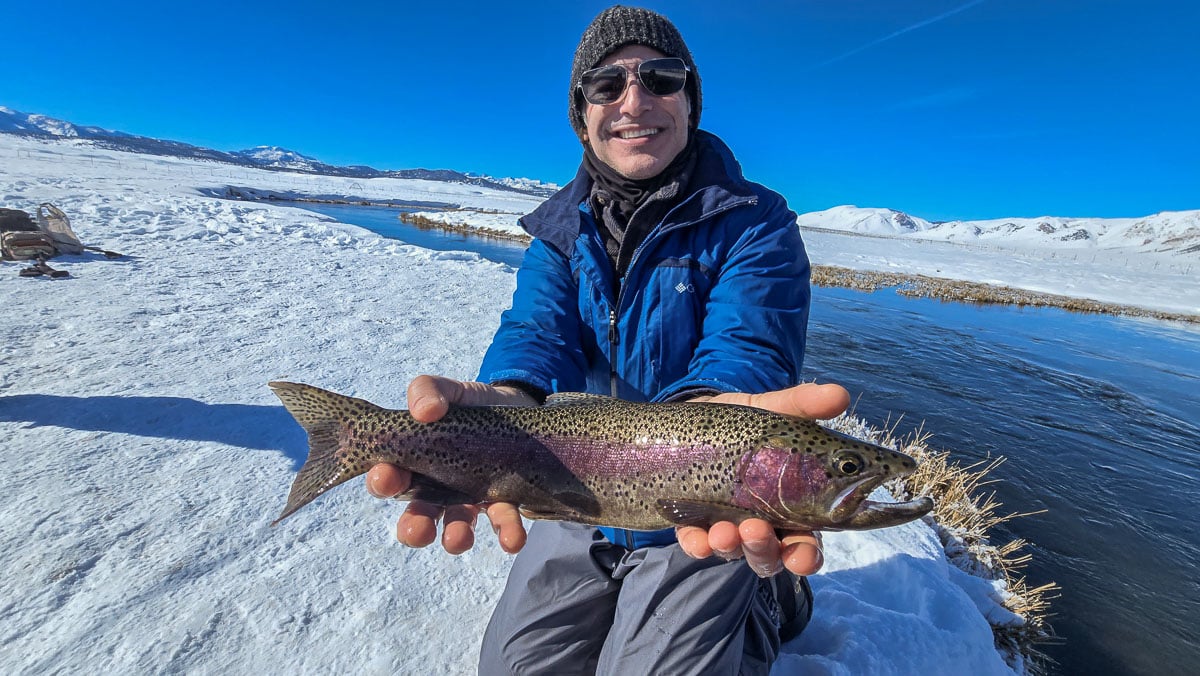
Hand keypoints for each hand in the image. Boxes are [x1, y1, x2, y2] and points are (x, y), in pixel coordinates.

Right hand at [365, 374, 535, 554]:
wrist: (518, 404)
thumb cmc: (471, 404)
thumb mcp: (449, 390)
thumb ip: (428, 389)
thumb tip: (424, 411)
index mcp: (416, 461)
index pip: (390, 477)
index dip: (383, 481)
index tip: (386, 479)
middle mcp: (438, 488)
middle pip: (418, 515)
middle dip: (414, 526)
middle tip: (417, 528)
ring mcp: (471, 498)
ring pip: (456, 526)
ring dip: (454, 537)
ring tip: (458, 539)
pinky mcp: (503, 503)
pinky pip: (503, 523)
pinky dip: (507, 533)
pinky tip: (512, 540)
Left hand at [675, 382, 850, 576]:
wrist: (697, 416)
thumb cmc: (747, 422)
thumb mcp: (773, 410)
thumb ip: (803, 405)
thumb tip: (840, 394)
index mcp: (791, 506)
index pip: (806, 542)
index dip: (807, 555)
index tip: (804, 556)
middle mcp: (763, 524)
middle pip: (771, 555)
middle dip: (766, 552)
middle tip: (758, 532)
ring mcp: (728, 525)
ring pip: (736, 552)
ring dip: (733, 547)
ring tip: (726, 532)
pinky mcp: (694, 522)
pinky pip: (696, 543)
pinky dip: (698, 545)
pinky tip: (698, 539)